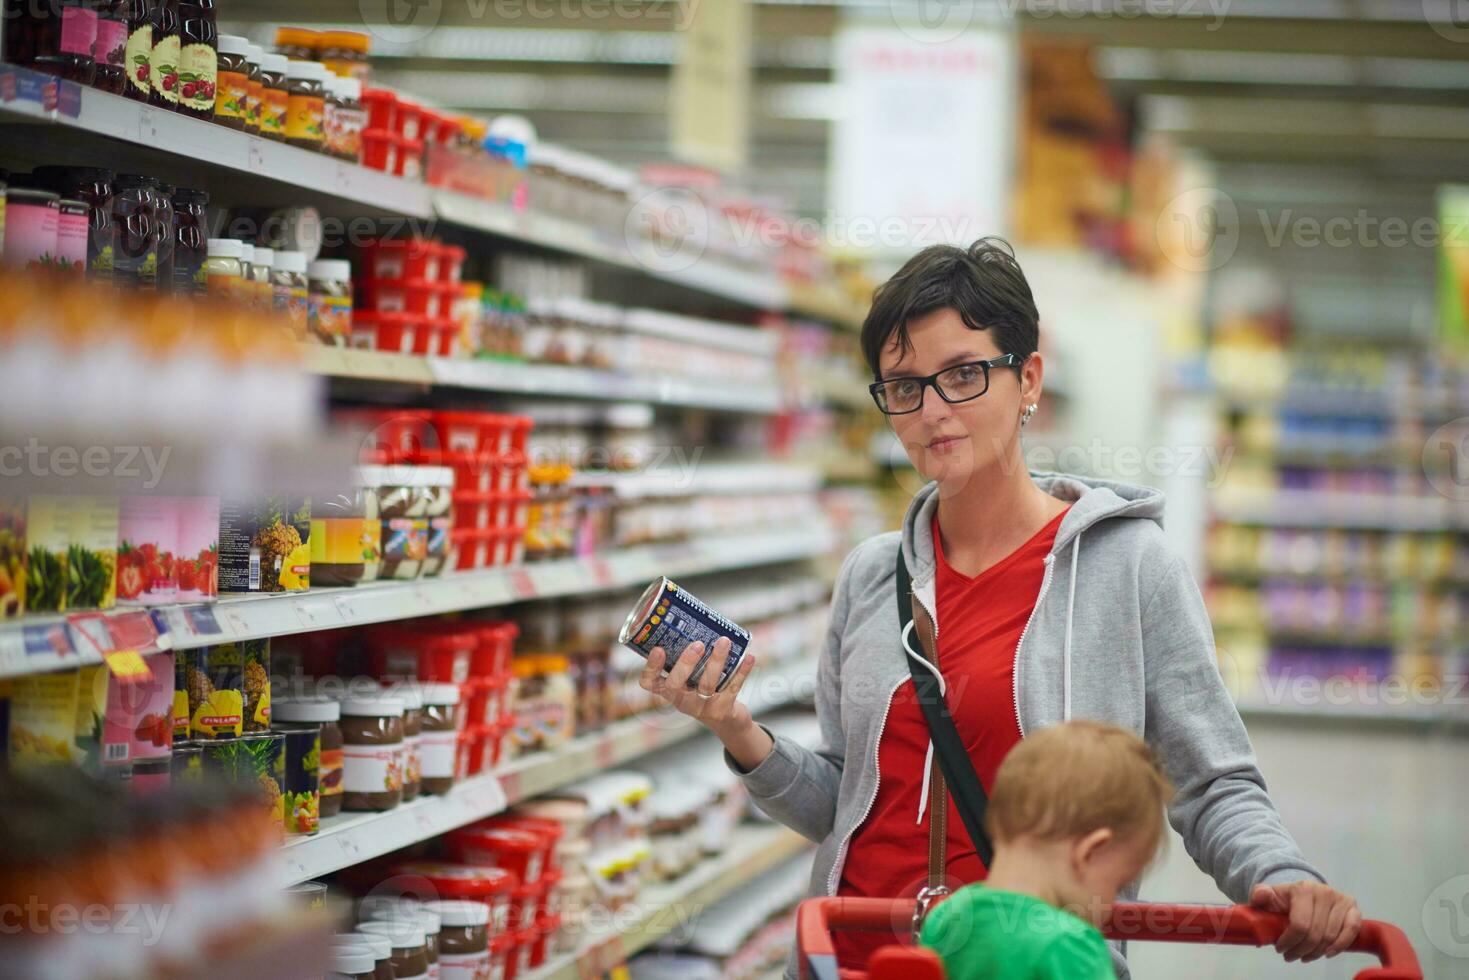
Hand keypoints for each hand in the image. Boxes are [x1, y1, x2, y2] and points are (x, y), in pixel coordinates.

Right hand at [638, 637, 756, 738]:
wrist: (726, 721)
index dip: (651, 667)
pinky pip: (732, 688)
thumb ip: (689, 654)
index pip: (650, 682)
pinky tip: (749, 657)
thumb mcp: (691, 677)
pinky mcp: (722, 710)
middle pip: (675, 685)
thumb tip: (698, 617)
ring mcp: (701, 708)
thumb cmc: (704, 689)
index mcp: (669, 690)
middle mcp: (681, 701)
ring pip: (706, 685)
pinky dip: (741, 672)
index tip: (658, 648)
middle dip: (685, 663)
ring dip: (716, 661)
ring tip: (724, 641)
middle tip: (697, 644)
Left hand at [1250, 881, 1361, 962]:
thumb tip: (1262, 894)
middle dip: (1301, 950)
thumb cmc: (1284, 900)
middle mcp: (1324, 892)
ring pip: (1331, 936)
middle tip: (1290, 956)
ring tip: (1304, 956)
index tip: (1280, 949)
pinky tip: (1327, 953)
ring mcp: (1341, 899)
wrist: (1303, 893)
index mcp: (1302, 889)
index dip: (1289, 941)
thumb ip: (1260, 895)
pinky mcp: (1353, 908)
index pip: (1300, 925)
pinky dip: (1340, 946)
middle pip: (1316, 934)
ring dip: (1316, 952)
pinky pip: (1351, 931)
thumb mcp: (1268, 896)